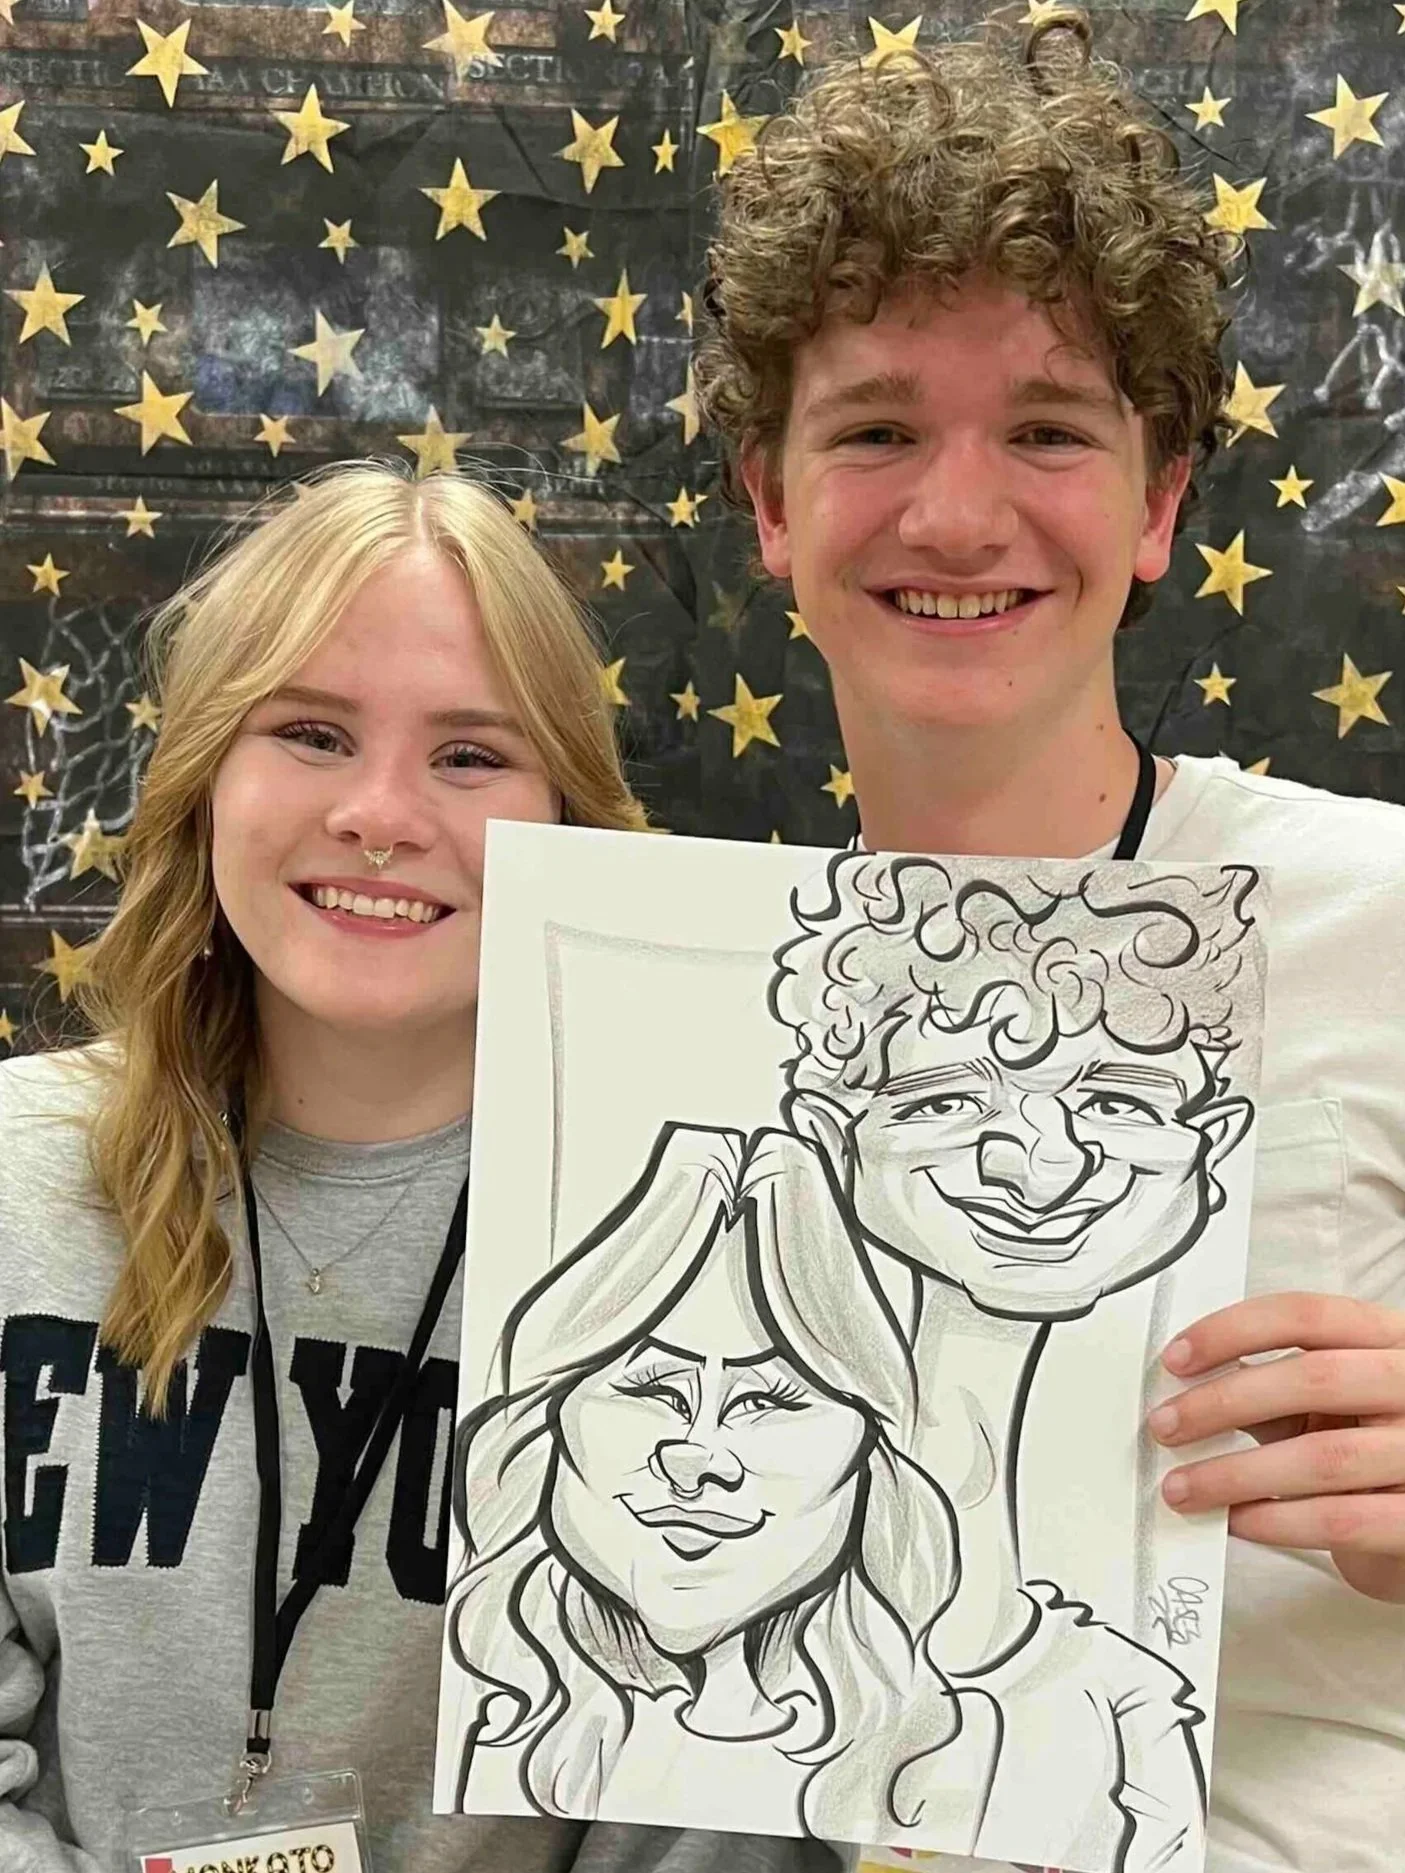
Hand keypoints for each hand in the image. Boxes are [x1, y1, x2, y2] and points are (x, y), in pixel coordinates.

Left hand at [1150, 1292, 1404, 1603]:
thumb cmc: (1371, 1447)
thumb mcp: (1334, 1402)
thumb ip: (1276, 1386)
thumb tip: (1187, 1387)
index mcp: (1388, 1341)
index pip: (1307, 1315)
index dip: (1233, 1331)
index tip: (1176, 1359)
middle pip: (1313, 1378)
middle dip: (1224, 1402)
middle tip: (1166, 1426)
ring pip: (1323, 1457)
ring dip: (1235, 1474)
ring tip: (1184, 1487)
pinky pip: (1340, 1520)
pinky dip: (1276, 1521)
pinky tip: (1236, 1521)